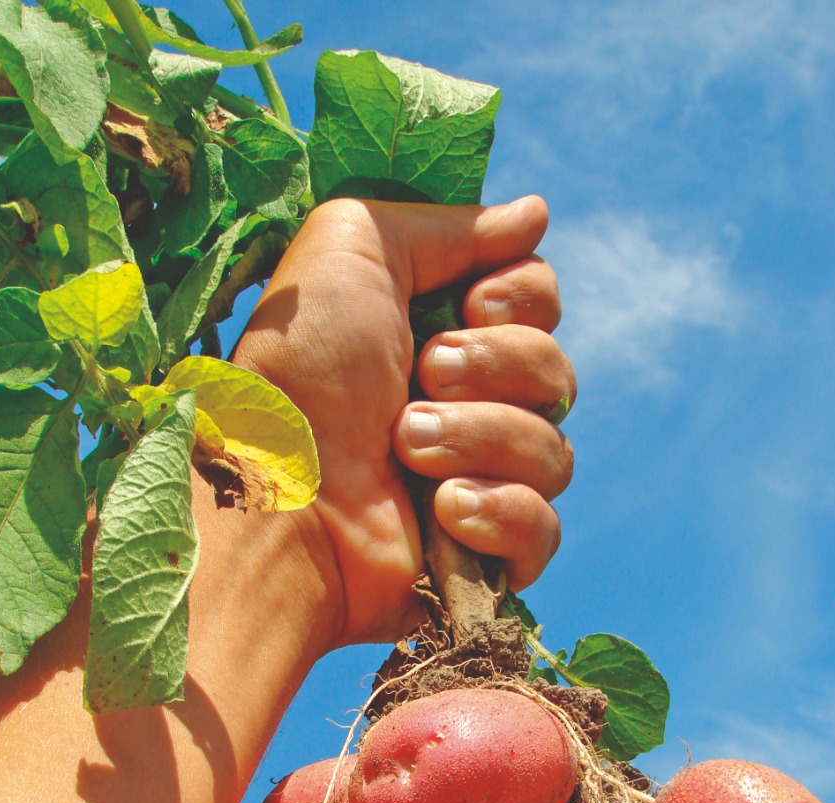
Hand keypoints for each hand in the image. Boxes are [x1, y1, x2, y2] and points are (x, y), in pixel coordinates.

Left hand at [234, 195, 574, 646]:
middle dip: (493, 367)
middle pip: (555, 371)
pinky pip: (544, 527)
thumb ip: (445, 224)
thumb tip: (534, 215)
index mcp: (435, 334)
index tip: (472, 305)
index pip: (538, 304)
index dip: (521, 300)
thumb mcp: (353, 249)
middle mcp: (460, 406)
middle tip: (422, 378)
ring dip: (480, 437)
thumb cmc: (301, 373)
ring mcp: (474, 483)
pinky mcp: (480, 556)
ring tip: (404, 449)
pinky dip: (500, 512)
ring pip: (553, 450)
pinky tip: (443, 511)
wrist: (279, 496)